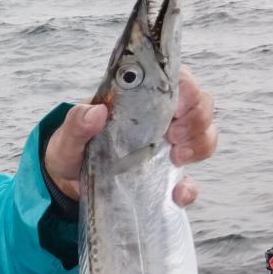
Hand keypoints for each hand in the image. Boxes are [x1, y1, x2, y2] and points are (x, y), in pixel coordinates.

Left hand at [42, 66, 217, 208]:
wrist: (68, 186)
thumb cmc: (71, 149)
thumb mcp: (68, 136)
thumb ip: (76, 122)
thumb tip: (96, 112)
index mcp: (140, 99)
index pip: (176, 79)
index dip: (187, 87)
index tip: (177, 105)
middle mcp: (160, 119)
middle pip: (200, 104)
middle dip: (197, 118)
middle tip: (174, 135)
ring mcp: (166, 148)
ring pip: (204, 136)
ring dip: (200, 145)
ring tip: (177, 158)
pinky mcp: (165, 179)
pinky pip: (189, 181)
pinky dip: (189, 188)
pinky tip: (176, 194)